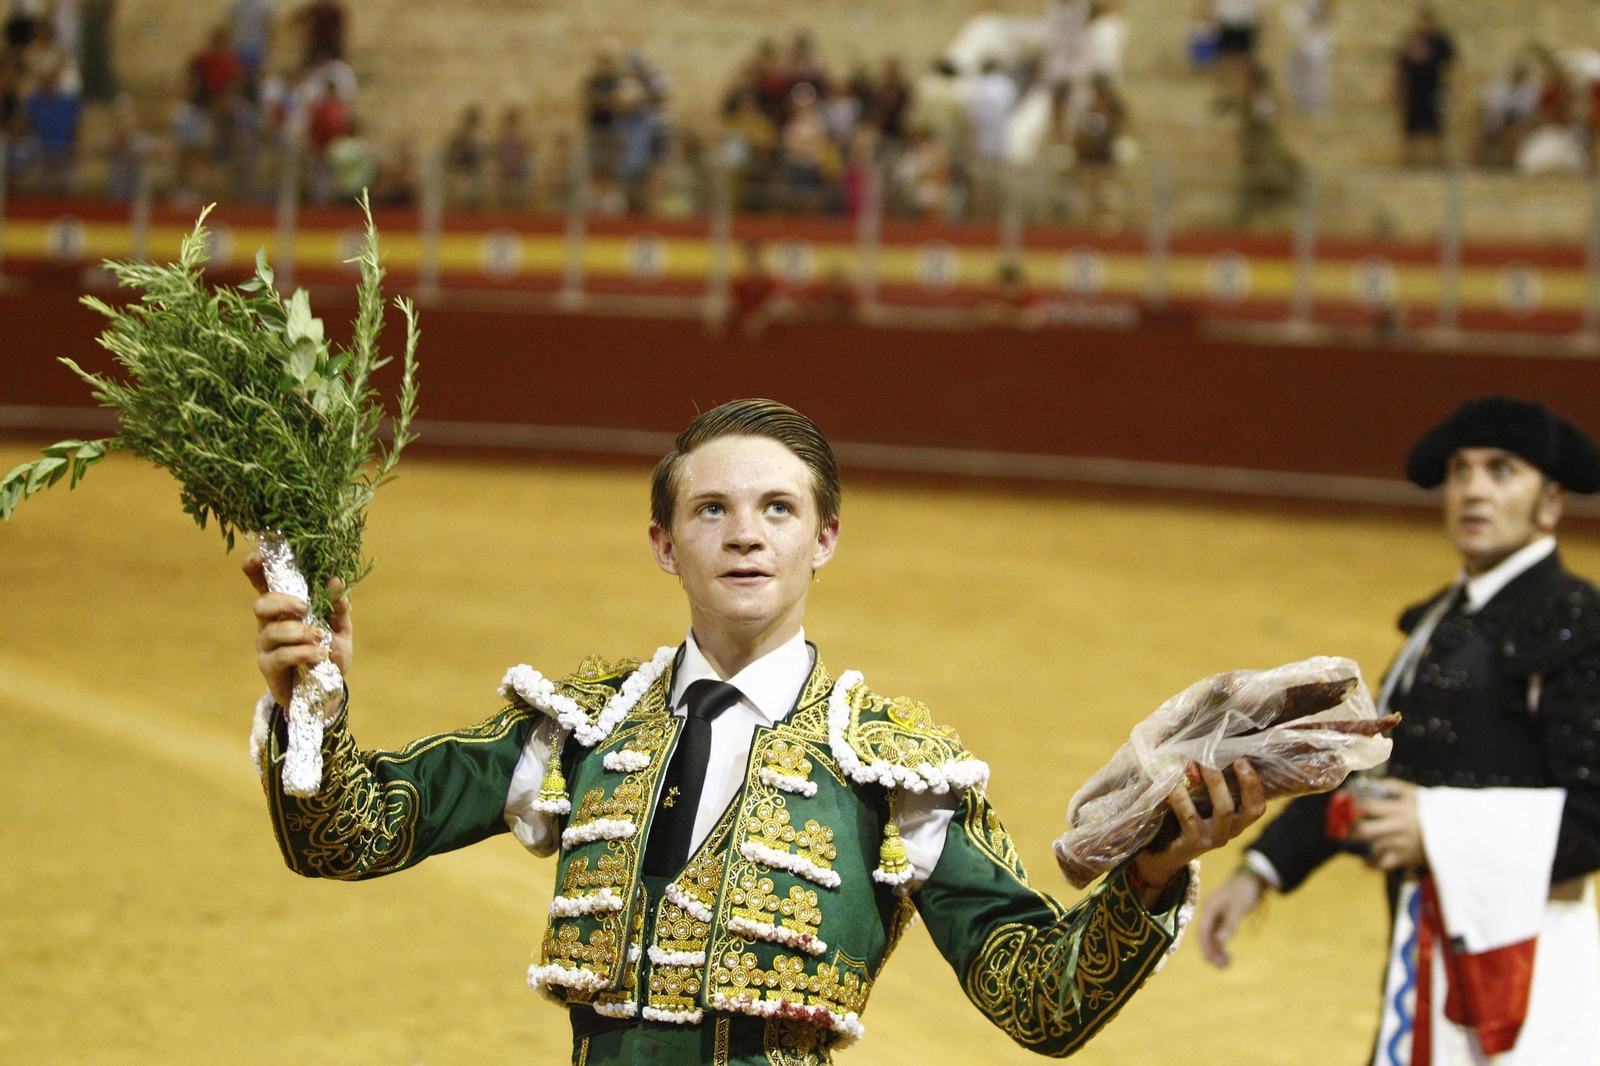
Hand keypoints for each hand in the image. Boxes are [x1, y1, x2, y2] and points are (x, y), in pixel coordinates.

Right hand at [244, 551, 351, 708]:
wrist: (327, 691)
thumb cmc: (329, 653)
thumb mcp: (341, 628)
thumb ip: (339, 606)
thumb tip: (337, 580)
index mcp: (284, 608)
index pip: (264, 584)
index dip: (256, 570)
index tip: (256, 558)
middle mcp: (269, 623)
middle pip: (261, 604)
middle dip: (281, 602)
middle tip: (304, 607)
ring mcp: (266, 645)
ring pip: (272, 631)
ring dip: (299, 632)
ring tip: (321, 638)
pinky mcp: (268, 666)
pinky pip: (281, 655)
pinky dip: (303, 653)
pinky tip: (320, 655)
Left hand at [1132, 759, 1266, 906]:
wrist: (1161, 854)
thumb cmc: (1182, 820)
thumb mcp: (1200, 804)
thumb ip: (1207, 784)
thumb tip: (1205, 747)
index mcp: (1235, 821)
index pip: (1257, 807)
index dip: (1255, 785)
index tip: (1244, 759)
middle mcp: (1229, 832)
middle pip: (1247, 808)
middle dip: (1243, 780)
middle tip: (1231, 757)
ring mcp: (1213, 839)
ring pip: (1223, 809)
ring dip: (1214, 782)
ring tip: (1200, 761)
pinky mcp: (1194, 843)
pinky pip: (1190, 816)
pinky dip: (1182, 796)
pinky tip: (1172, 781)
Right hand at [1197, 868, 1264, 968]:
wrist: (1252, 878)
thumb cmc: (1244, 891)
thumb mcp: (1238, 908)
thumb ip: (1230, 925)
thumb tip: (1221, 942)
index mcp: (1209, 908)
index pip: (1203, 931)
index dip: (1206, 947)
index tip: (1211, 961)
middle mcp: (1209, 912)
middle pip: (1205, 936)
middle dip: (1211, 952)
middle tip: (1221, 967)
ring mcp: (1215, 915)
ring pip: (1212, 937)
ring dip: (1217, 951)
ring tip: (1226, 965)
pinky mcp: (1222, 917)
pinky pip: (1218, 934)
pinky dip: (1222, 945)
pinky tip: (1228, 955)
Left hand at [1348, 779, 1422, 870]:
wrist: (1454, 833)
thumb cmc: (1430, 811)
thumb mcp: (1416, 794)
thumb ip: (1394, 786)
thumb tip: (1372, 782)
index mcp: (1399, 808)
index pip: (1368, 806)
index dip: (1354, 806)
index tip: (1347, 805)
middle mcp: (1398, 827)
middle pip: (1365, 830)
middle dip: (1351, 828)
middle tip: (1347, 826)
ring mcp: (1401, 844)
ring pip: (1371, 847)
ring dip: (1359, 844)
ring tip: (1353, 840)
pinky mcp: (1405, 858)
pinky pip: (1383, 864)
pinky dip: (1371, 863)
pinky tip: (1364, 860)